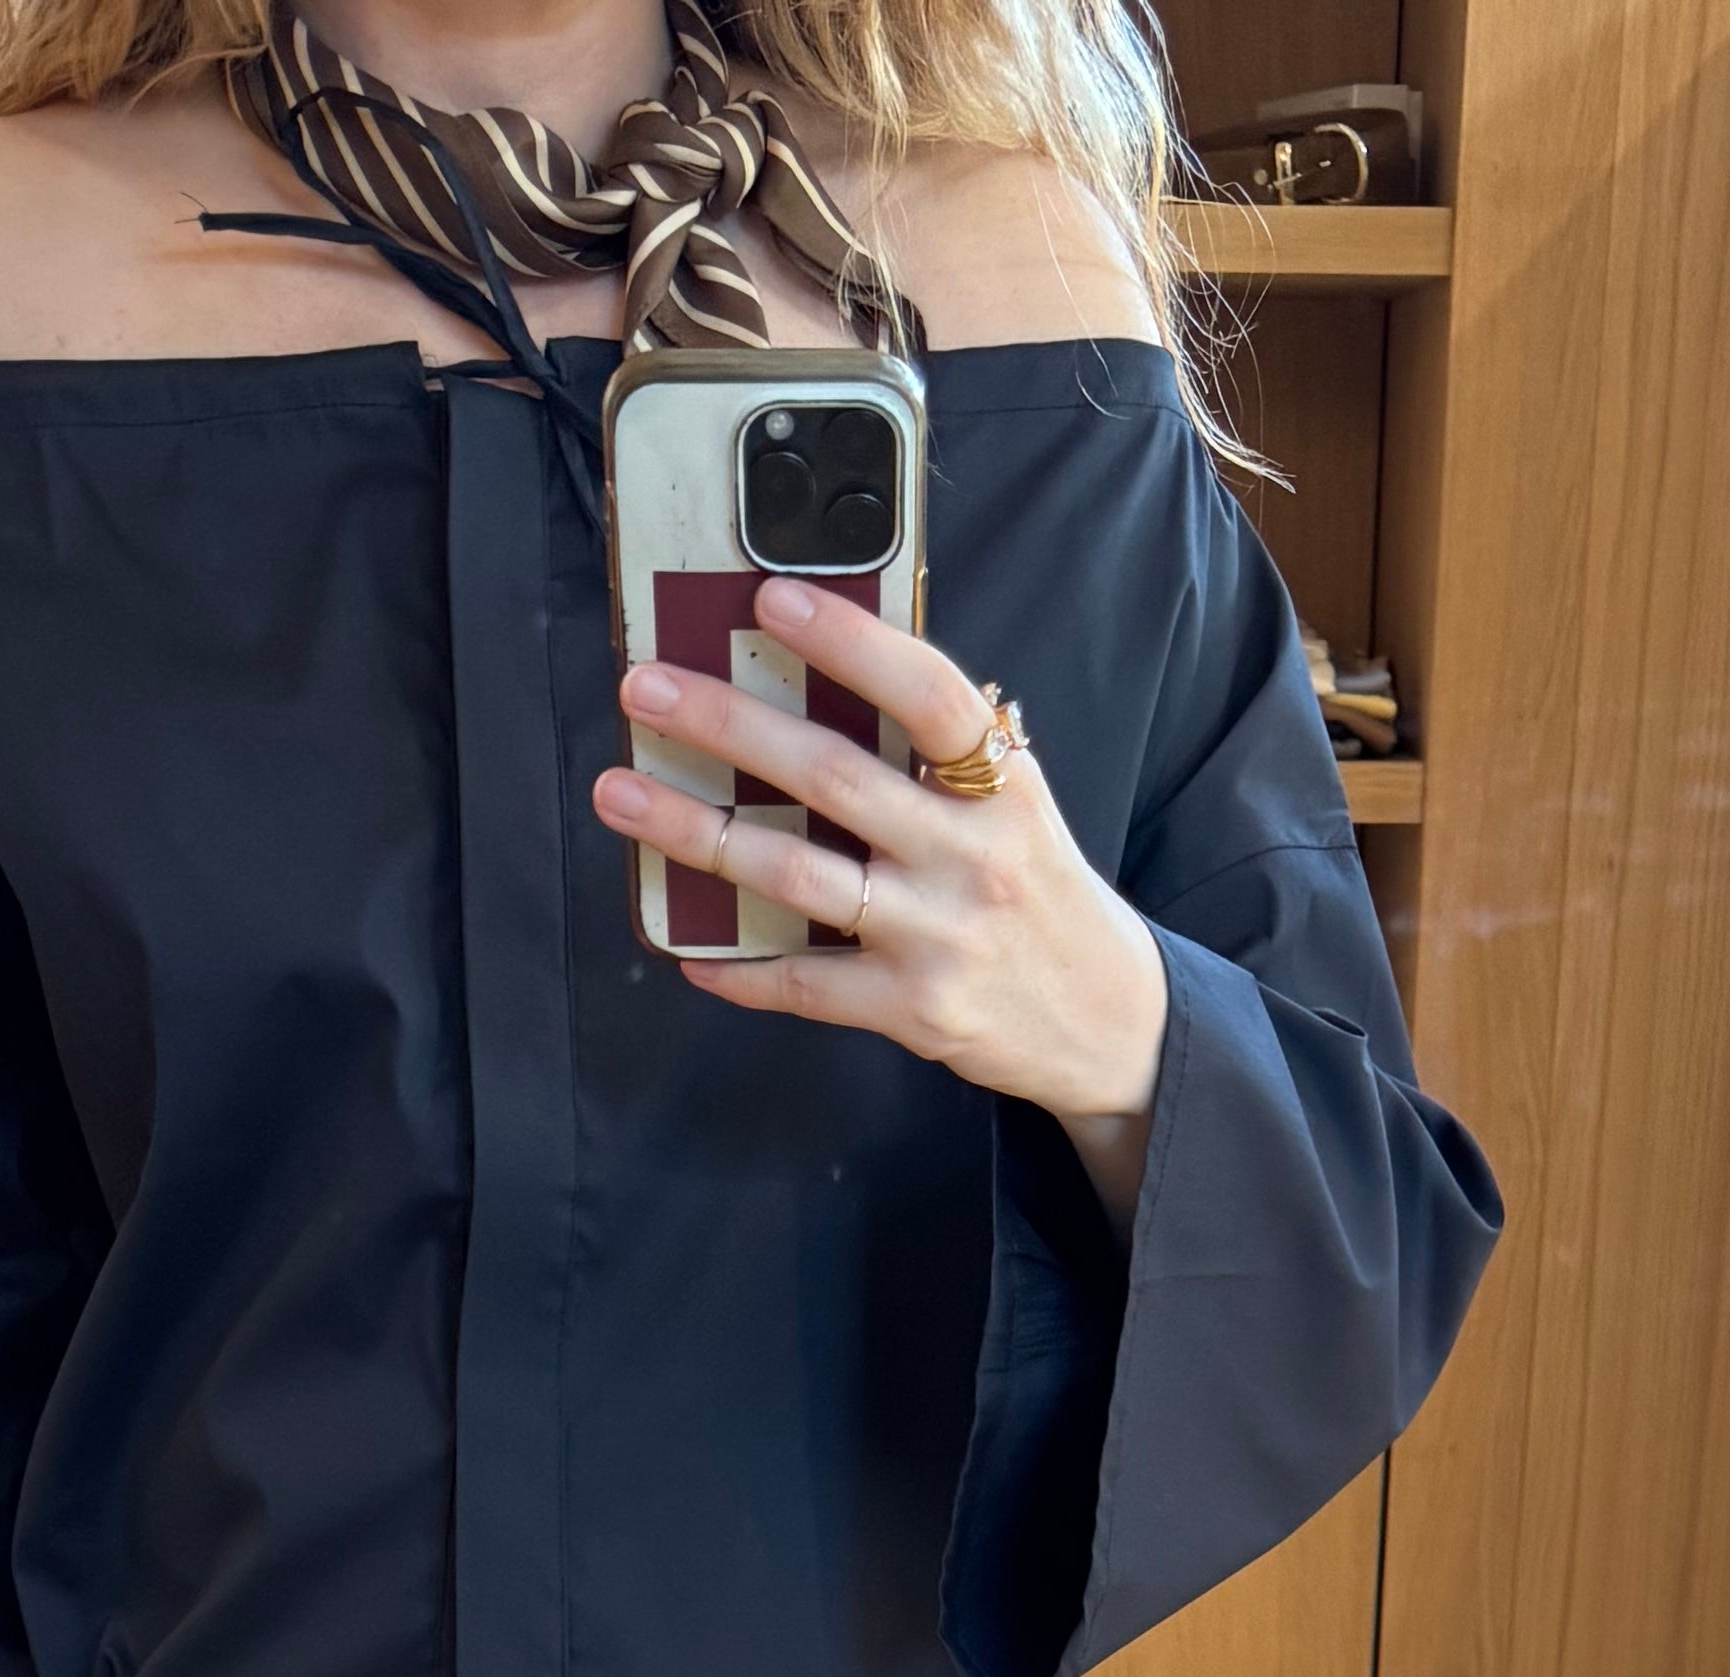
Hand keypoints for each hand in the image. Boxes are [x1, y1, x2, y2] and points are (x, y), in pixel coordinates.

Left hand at [594, 584, 1168, 1212]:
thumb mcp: (1018, 808)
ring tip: (622, 796)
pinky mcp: (913, 1008)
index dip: (851, 643)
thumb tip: (832, 681)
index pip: (928, 695)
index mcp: (1003, 786)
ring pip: (798, 875)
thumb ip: (942, 756)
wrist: (1107, 1023)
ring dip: (696, 833)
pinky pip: (806, 985)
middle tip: (646, 691)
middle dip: (727, 727)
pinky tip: (686, 951)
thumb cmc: (1040, 895)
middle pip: (833, 777)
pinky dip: (740, 972)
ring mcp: (938, 935)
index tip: (771, 600)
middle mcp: (971, 855)